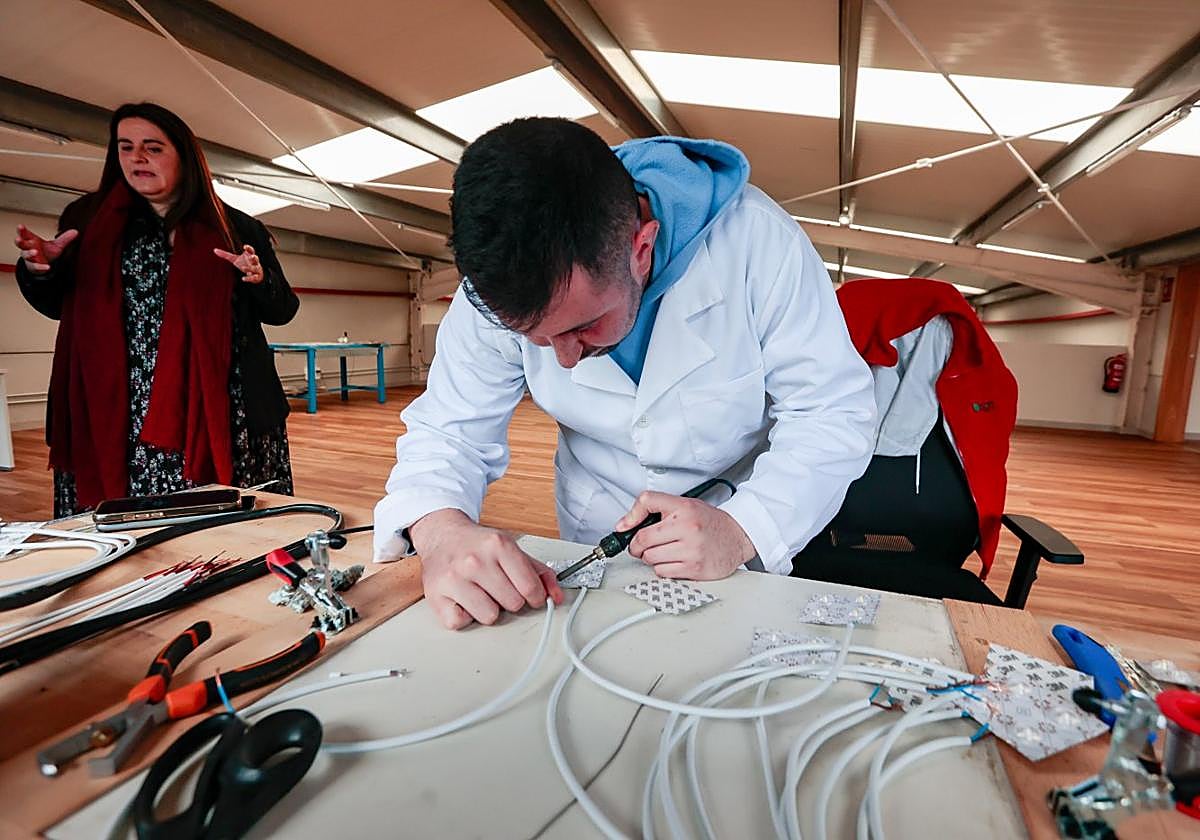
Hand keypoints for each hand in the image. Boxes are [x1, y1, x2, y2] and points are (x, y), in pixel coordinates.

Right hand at [14, 224, 77, 273]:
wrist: (45, 264)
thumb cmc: (46, 251)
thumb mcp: (57, 244)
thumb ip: (65, 239)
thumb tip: (76, 231)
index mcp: (32, 240)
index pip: (25, 234)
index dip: (21, 230)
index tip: (20, 226)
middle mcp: (29, 248)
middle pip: (21, 244)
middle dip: (20, 241)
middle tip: (19, 239)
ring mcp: (30, 258)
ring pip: (26, 255)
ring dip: (29, 253)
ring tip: (34, 252)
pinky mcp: (34, 267)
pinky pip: (36, 267)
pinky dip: (41, 267)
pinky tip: (47, 267)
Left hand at [214, 243, 263, 283]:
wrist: (255, 274)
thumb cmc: (244, 263)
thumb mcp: (234, 259)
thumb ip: (225, 255)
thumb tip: (214, 250)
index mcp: (249, 256)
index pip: (251, 250)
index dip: (249, 248)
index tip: (244, 247)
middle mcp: (254, 262)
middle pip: (256, 258)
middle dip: (254, 258)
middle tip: (251, 257)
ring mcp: (256, 269)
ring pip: (255, 268)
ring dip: (250, 268)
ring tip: (243, 268)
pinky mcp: (256, 276)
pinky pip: (254, 277)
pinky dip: (249, 278)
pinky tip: (243, 278)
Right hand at [410, 509, 563, 629]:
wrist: (442, 535)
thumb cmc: (478, 545)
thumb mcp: (512, 548)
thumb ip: (539, 572)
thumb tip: (556, 596)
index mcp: (498, 545)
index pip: (530, 588)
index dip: (535, 596)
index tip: (530, 595)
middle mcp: (475, 560)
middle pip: (513, 604)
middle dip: (510, 600)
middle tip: (498, 587)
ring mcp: (453, 578)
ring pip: (489, 617)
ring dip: (488, 609)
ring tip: (480, 591)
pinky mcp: (436, 595)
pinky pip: (461, 623)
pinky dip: (464, 615)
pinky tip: (463, 599)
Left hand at [617, 491, 755, 579]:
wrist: (737, 536)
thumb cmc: (708, 521)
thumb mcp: (682, 504)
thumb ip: (652, 507)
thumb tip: (623, 525)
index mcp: (683, 508)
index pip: (645, 504)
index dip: (630, 521)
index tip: (626, 530)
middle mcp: (688, 528)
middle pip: (643, 541)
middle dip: (639, 546)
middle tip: (645, 545)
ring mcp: (692, 550)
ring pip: (651, 559)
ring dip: (651, 558)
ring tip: (664, 552)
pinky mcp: (695, 569)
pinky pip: (663, 572)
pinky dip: (663, 569)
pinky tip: (674, 561)